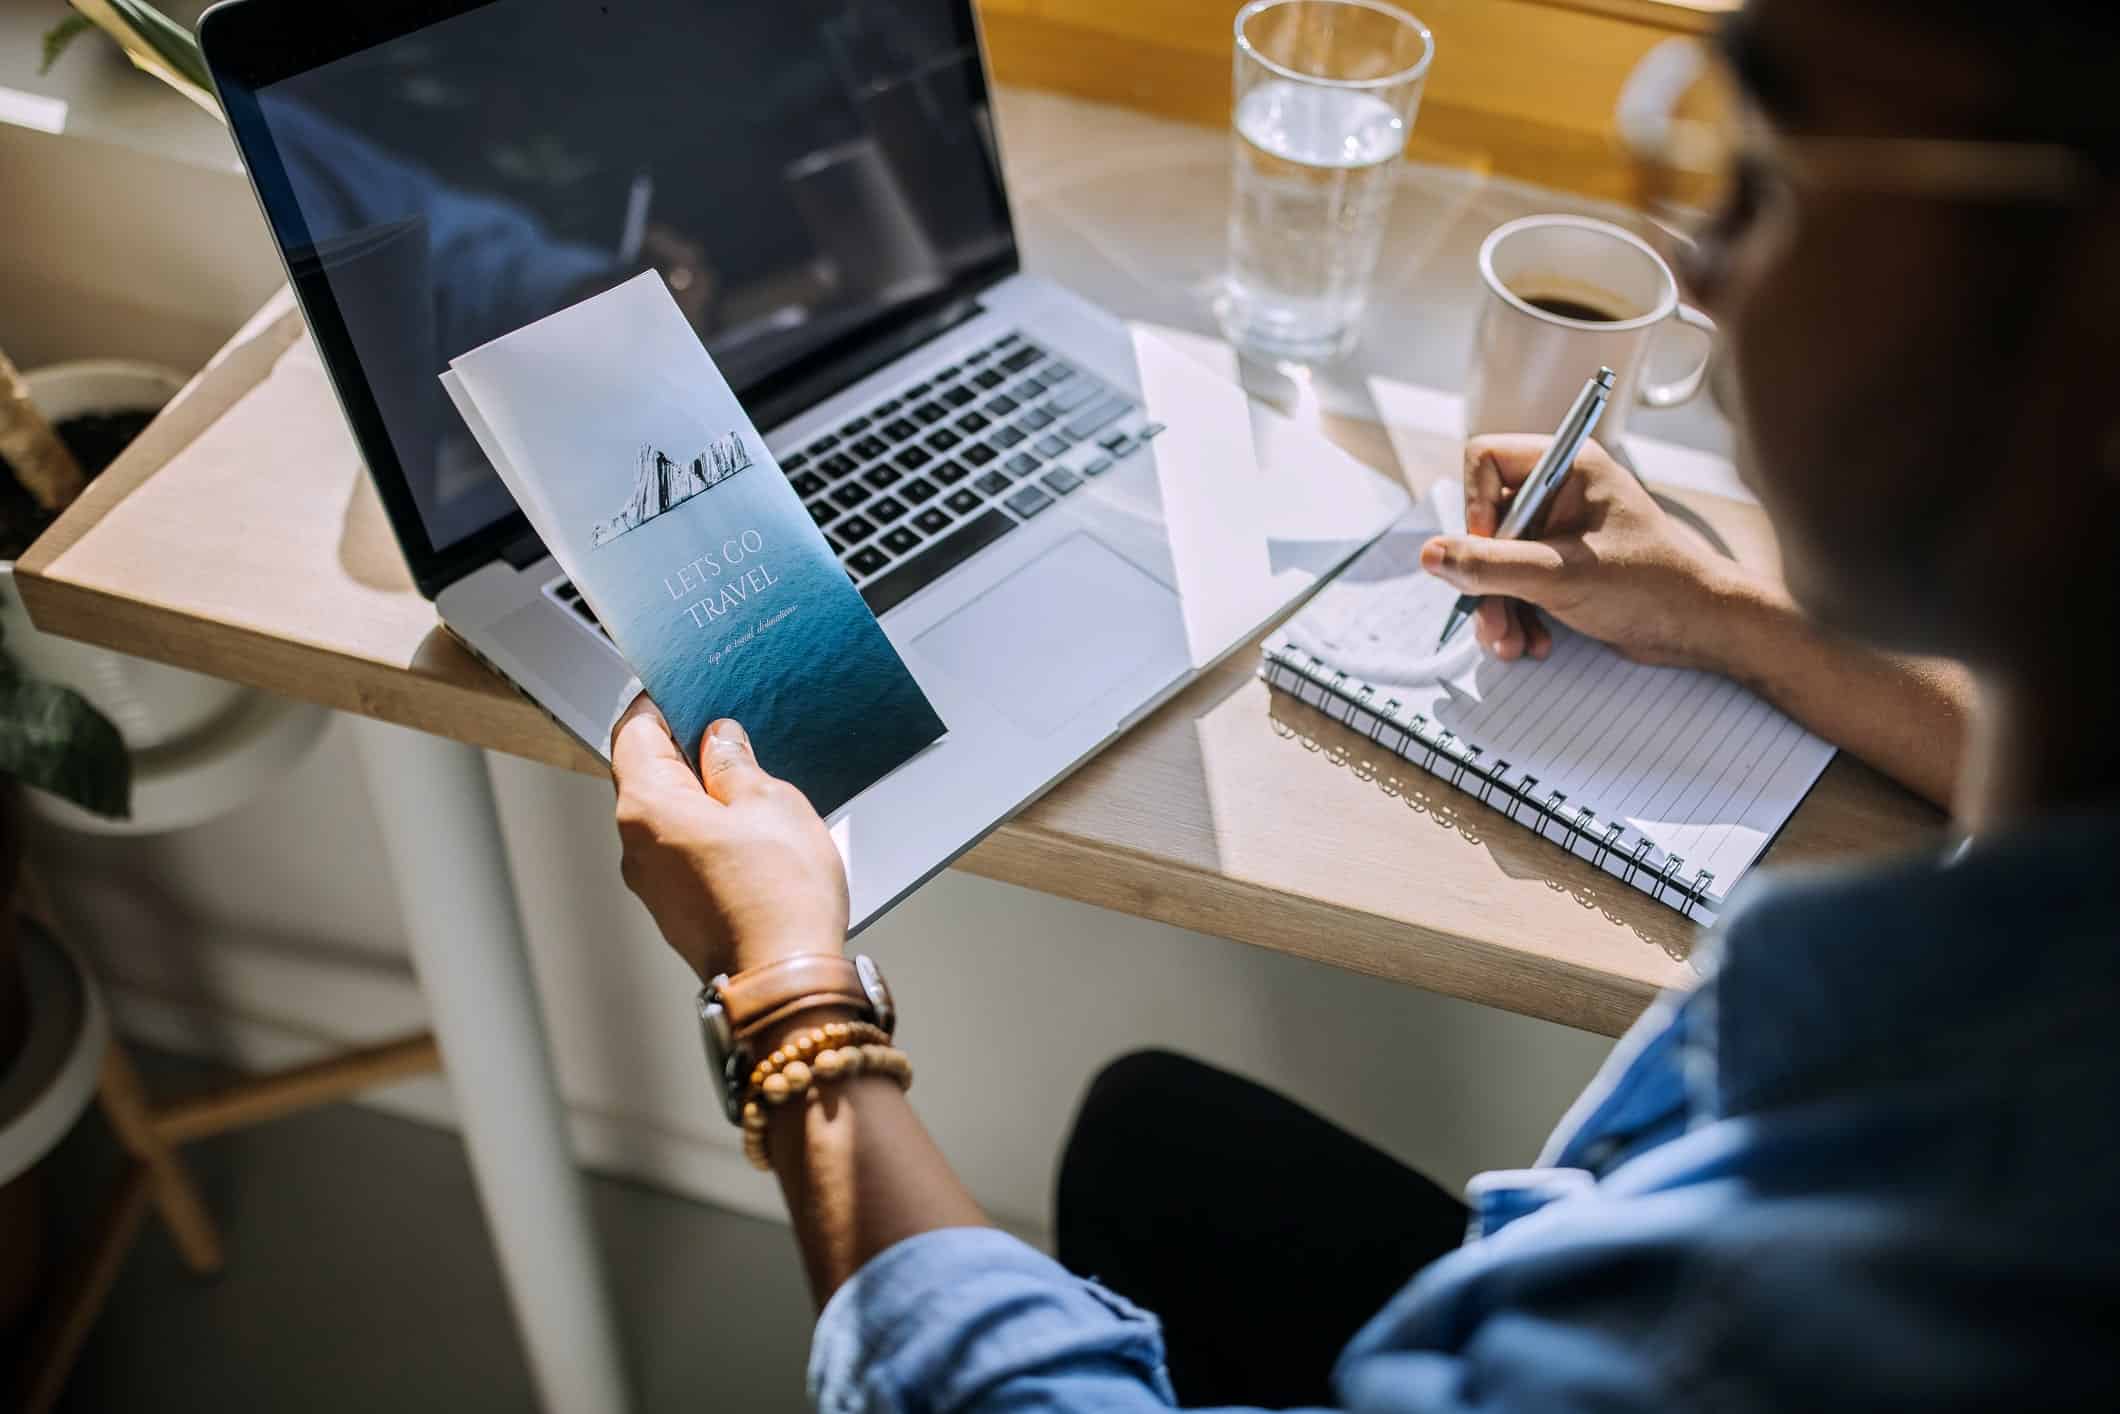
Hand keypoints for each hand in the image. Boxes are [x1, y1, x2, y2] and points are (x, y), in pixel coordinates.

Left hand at [610, 697, 847, 981]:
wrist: (785, 983)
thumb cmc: (779, 895)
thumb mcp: (770, 802)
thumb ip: (735, 765)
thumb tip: (719, 742)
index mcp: (647, 806)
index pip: (632, 733)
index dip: (657, 707)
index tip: (682, 693)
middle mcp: (634, 846)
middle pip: (645, 778)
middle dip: (685, 754)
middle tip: (731, 738)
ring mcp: (652, 886)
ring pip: (666, 820)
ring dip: (700, 800)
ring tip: (753, 793)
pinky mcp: (675, 914)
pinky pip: (681, 857)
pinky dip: (706, 838)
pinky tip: (750, 841)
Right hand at [1419, 435, 1746, 669]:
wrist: (1702, 628)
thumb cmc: (1650, 585)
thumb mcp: (1561, 575)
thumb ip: (1490, 565)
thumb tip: (1428, 556)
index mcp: (1567, 466)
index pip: (1483, 460)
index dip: (1474, 509)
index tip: (1486, 554)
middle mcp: (1559, 491)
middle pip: (1483, 521)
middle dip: (1483, 579)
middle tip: (1491, 622)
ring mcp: (1559, 530)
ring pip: (1494, 560)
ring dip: (1496, 607)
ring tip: (1511, 645)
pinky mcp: (1561, 566)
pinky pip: (1514, 584)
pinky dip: (1517, 616)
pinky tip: (1534, 644)